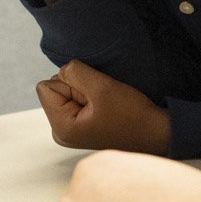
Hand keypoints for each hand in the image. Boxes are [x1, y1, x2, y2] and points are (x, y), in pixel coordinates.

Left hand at [36, 60, 167, 153]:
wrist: (155, 132)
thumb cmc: (131, 114)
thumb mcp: (101, 88)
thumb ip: (74, 72)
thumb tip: (62, 68)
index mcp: (60, 127)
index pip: (45, 87)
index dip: (70, 83)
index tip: (93, 97)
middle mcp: (60, 132)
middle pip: (54, 88)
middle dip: (77, 88)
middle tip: (102, 102)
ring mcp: (69, 130)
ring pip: (66, 92)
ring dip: (85, 92)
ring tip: (106, 105)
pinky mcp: (80, 125)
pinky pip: (75, 99)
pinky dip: (90, 97)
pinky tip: (105, 108)